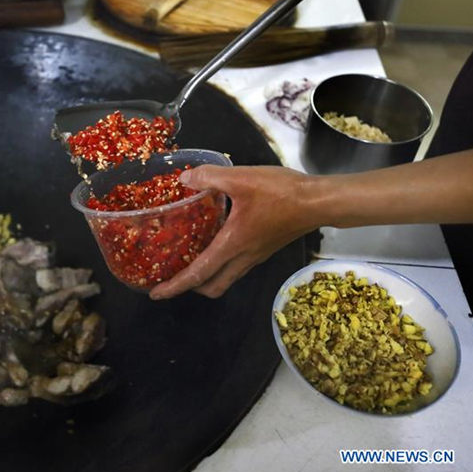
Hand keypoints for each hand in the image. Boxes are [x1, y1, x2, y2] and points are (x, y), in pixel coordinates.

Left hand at [149, 165, 318, 300]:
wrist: (317, 201)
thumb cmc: (280, 192)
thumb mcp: (240, 178)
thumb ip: (209, 177)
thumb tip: (184, 179)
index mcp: (232, 244)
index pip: (198, 274)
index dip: (175, 286)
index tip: (155, 294)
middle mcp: (243, 257)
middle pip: (212, 286)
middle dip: (189, 287)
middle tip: (170, 276)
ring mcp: (255, 256)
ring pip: (225, 278)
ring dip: (205, 277)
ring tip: (187, 261)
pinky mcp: (263, 249)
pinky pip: (236, 266)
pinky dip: (219, 264)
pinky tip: (213, 243)